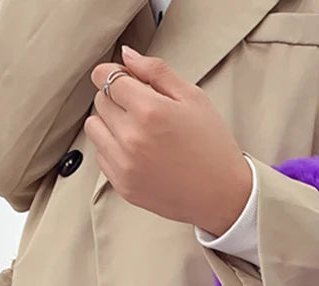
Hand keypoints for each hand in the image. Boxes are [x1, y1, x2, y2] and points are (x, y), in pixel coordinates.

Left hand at [86, 46, 252, 234]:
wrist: (223, 196)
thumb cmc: (213, 147)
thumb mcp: (194, 98)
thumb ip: (157, 71)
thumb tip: (127, 56)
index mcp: (150, 111)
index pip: (105, 77)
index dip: (115, 74)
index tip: (127, 80)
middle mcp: (132, 138)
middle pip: (100, 100)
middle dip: (117, 98)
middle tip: (143, 110)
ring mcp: (125, 165)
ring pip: (95, 127)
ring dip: (110, 123)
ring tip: (138, 131)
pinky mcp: (123, 185)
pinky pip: (101, 155)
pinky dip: (113, 149)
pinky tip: (139, 152)